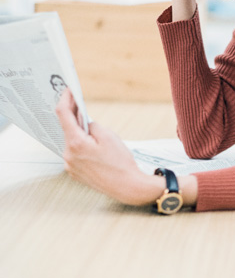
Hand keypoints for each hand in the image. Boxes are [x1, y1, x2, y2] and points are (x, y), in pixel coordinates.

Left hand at [56, 89, 164, 205]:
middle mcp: (68, 155)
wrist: (127, 187)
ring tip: (92, 129)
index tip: (68, 90)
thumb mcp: (109, 136)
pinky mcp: (75, 172)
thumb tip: (84, 122)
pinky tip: (93, 146)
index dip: (65, 99)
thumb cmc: (120, 163)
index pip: (63, 114)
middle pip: (67, 129)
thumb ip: (92, 125)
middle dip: (74, 117)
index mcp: (76, 143)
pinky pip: (74, 154)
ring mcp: (70, 165)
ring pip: (71, 142)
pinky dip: (81, 146)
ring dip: (79, 133)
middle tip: (80, 104)